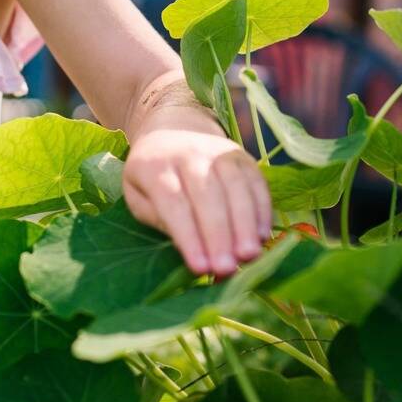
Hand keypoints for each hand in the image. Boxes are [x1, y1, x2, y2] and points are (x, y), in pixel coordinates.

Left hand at [122, 128, 272, 278]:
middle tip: (226, 267)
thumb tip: (192, 249)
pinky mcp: (242, 155)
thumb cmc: (152, 179)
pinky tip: (262, 236)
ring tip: (248, 256)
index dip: (188, 236)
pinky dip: (262, 209)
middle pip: (206, 194)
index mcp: (154, 166)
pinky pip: (256, 181)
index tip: (199, 268)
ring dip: (244, 223)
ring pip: (235, 186)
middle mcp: (188, 153)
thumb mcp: (139, 198)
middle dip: (218, 234)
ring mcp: (218, 150)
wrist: (172, 133)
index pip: (173, 202)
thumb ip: (160, 221)